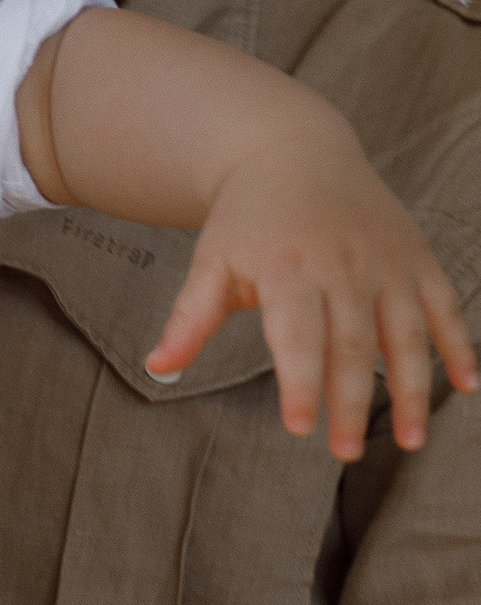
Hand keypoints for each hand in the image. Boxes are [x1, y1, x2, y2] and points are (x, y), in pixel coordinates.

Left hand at [145, 144, 476, 459]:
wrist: (293, 150)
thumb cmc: (247, 219)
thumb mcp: (212, 261)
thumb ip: (191, 318)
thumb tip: (155, 368)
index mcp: (289, 269)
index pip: (297, 337)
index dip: (300, 384)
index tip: (299, 428)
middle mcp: (344, 265)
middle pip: (352, 345)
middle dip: (352, 402)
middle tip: (346, 453)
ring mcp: (387, 262)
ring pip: (407, 334)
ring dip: (412, 390)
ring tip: (411, 441)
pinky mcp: (417, 258)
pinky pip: (445, 307)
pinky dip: (460, 346)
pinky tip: (468, 387)